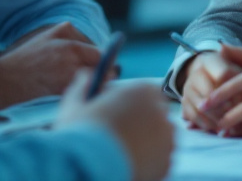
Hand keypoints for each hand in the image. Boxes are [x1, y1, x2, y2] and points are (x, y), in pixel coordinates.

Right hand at [0, 22, 101, 102]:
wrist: (4, 83)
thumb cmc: (25, 59)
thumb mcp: (48, 36)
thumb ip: (73, 35)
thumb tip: (94, 45)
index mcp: (71, 48)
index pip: (102, 55)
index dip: (103, 62)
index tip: (102, 66)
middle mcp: (73, 65)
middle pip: (103, 73)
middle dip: (102, 76)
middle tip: (97, 79)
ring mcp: (69, 83)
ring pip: (95, 87)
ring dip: (94, 87)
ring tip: (85, 88)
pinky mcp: (63, 99)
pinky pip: (83, 98)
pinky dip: (83, 97)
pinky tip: (74, 97)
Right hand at [57, 70, 173, 180]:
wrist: (88, 167)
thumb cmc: (81, 133)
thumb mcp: (75, 103)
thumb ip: (84, 85)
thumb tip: (86, 74)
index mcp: (142, 91)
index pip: (145, 92)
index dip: (130, 102)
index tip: (117, 112)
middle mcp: (160, 112)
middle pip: (153, 115)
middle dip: (140, 122)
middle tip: (118, 135)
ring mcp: (167, 139)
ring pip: (157, 138)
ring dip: (144, 142)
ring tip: (120, 151)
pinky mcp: (166, 164)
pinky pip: (158, 159)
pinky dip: (146, 161)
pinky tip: (126, 163)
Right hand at [179, 44, 241, 131]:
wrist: (210, 74)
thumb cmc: (236, 69)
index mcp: (213, 59)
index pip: (225, 74)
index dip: (240, 90)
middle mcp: (196, 71)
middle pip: (211, 92)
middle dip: (229, 109)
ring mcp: (188, 87)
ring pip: (201, 106)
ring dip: (218, 119)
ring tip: (234, 129)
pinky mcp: (184, 102)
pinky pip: (193, 116)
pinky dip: (207, 125)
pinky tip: (221, 130)